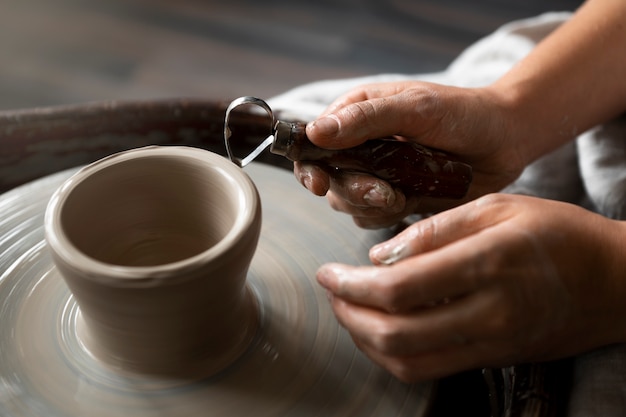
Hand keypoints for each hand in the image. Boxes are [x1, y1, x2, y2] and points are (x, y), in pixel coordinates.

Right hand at [295, 81, 527, 227]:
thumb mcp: (415, 107)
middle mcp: (360, 146)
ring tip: (402, 194)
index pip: (313, 143)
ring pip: (348, 203)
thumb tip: (315, 132)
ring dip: (371, 205)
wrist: (505, 141)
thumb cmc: (463, 113)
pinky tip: (411, 201)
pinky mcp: (395, 198)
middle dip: (353, 190)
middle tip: (385, 192)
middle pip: (329, 180)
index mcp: (356, 115)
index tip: (320, 183)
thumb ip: (365, 119)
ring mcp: (377, 174)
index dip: (309, 166)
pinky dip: (387, 216)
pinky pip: (372, 218)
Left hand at [316, 193, 625, 381]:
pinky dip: (392, 355)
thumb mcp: (498, 206)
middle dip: (349, 315)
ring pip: (407, 361)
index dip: (351, 284)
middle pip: (395, 333)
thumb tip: (379, 255)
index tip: (328, 272)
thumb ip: (434, 229)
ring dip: (365, 340)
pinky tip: (380, 330)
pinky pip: (429, 368)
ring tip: (347, 310)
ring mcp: (493, 343)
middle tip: (332, 291)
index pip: (399, 288)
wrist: (614, 282)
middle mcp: (489, 312)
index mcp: (487, 263)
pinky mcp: (494, 358)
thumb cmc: (558, 233)